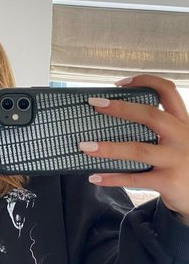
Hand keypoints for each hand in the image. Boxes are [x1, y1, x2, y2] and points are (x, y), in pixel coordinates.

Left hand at [79, 74, 188, 222]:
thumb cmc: (181, 164)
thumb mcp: (176, 141)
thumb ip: (155, 131)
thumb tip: (111, 123)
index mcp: (182, 123)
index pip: (168, 92)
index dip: (145, 82)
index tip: (119, 83)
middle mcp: (182, 137)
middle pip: (151, 116)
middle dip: (121, 108)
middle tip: (95, 104)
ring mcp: (176, 159)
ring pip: (138, 150)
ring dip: (108, 148)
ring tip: (85, 147)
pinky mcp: (170, 181)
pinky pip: (135, 178)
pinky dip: (112, 178)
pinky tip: (95, 177)